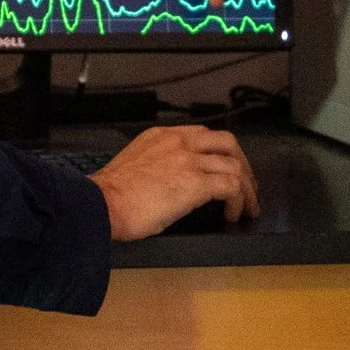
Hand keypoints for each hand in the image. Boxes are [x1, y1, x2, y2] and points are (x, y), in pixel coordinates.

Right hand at [89, 125, 258, 240]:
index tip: (225, 168)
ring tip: (247, 205)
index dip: (220, 153)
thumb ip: (157, 163)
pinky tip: (233, 214)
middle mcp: (178, 142)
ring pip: (235, 165)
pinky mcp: (196, 183)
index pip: (202, 135)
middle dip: (242, 163)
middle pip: (227, 142)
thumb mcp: (135, 164)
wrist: (101, 204)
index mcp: (162, 136)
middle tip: (247, 184)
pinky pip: (232, 187)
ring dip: (246, 188)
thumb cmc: (110, 194)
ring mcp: (189, 160)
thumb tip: (172, 181)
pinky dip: (239, 201)